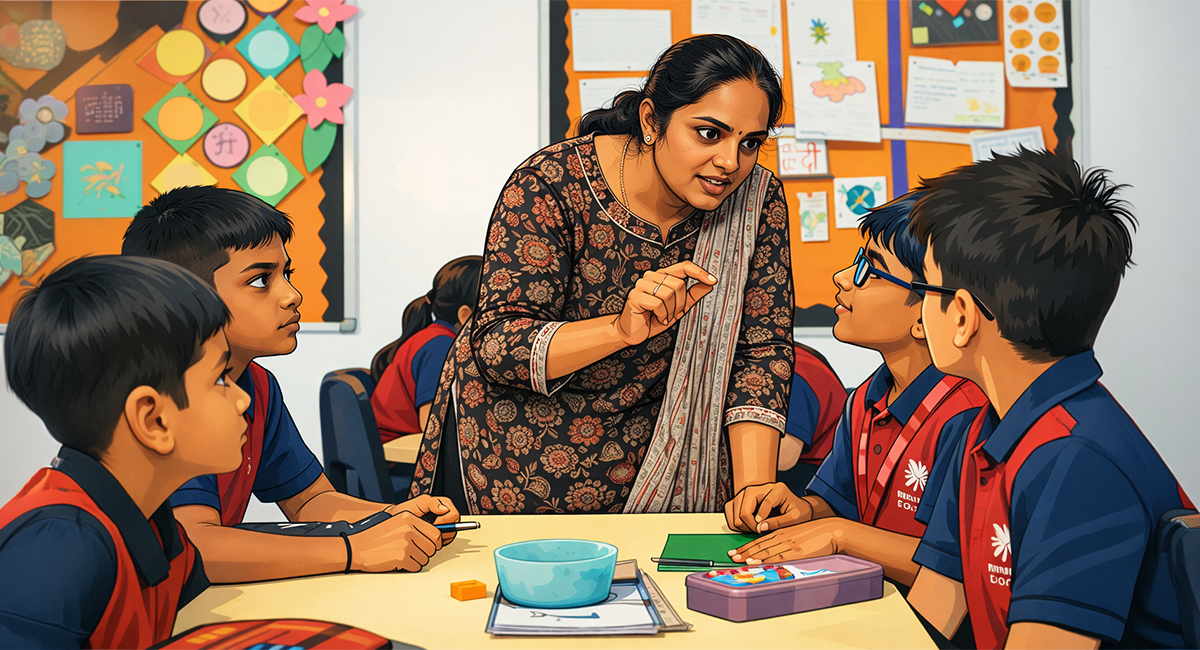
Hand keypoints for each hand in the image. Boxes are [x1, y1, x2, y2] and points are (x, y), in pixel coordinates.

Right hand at [349, 511, 443, 571]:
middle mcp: (409, 529)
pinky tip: (398, 562)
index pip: (435, 532)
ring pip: (425, 558)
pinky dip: (409, 567)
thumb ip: (415, 527)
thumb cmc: (373, 537)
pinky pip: (416, 567)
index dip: (434, 542)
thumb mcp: (395, 523)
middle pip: (433, 547)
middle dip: (426, 552)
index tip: (430, 545)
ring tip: (403, 556)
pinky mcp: (401, 558)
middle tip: (414, 553)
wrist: (355, 547)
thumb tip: (435, 536)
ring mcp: (405, 543)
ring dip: (417, 560)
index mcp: (409, 518)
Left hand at [387, 495, 459, 545]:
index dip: (446, 520)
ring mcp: (441, 526)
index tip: (436, 523)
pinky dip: (437, 542)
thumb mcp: (418, 503)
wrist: (395, 520)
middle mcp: (444, 515)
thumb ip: (432, 503)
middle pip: (455, 526)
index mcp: (442, 505)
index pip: (454, 514)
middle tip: (431, 530)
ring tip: (428, 533)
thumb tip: (443, 509)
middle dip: (444, 530)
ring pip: (450, 535)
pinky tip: (428, 538)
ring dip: (440, 536)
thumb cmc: (406, 510)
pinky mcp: (437, 535)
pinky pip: (444, 541)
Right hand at [612, 261, 716, 345]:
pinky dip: (661, 315)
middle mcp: (651, 276)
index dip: (699, 272)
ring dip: (670, 311)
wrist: (633, 332)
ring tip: (663, 316)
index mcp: (662, 275)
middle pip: (679, 284)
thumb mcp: (678, 307)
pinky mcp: (635, 296)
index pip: (683, 266)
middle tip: (672, 313)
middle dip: (680, 303)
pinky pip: (658, 303)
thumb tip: (708, 284)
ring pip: (669, 294)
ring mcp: (642, 285)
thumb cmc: (653, 318)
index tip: (712, 281)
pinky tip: (655, 317)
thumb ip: (692, 295)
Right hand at [724, 482, 813, 533]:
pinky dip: (733, 519)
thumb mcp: (794, 518)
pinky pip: (730, 507)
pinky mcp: (743, 497)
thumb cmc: (797, 512)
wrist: (797, 507)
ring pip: (734, 505)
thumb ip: (778, 522)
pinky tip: (743, 525)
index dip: (760, 519)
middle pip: (745, 502)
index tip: (760, 529)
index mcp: (777, 489)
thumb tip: (760, 528)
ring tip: (751, 528)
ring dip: (739, 521)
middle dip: (748, 522)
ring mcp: (750, 491)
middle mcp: (761, 487)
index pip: (764, 503)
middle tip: (756, 531)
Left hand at [727, 519, 845, 564]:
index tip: (736, 551)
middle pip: (760, 545)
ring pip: (766, 551)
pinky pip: (779, 557)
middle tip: (731, 556)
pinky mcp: (797, 553)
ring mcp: (789, 545)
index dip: (746, 546)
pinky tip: (758, 562)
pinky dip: (766, 560)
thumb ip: (785, 541)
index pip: (760, 540)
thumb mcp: (797, 534)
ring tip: (740, 559)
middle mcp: (783, 537)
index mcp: (782, 532)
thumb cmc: (816, 534)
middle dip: (744, 551)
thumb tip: (773, 552)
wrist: (832, 531)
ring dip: (752, 555)